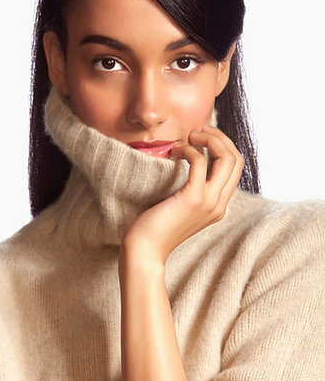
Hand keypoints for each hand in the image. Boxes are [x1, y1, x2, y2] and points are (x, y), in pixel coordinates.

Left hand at [121, 126, 244, 264]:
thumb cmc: (155, 227)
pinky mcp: (193, 198)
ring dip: (210, 139)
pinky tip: (175, 152)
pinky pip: (199, 162)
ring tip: (191, 136)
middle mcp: (219, 204)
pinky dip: (188, 150)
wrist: (145, 250)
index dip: (222, 145)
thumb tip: (189, 160)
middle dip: (219, 137)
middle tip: (197, 130)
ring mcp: (209, 202)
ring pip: (227, 158)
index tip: (201, 136)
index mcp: (218, 205)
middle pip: (237, 159)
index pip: (235, 167)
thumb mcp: (180, 206)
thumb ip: (191, 189)